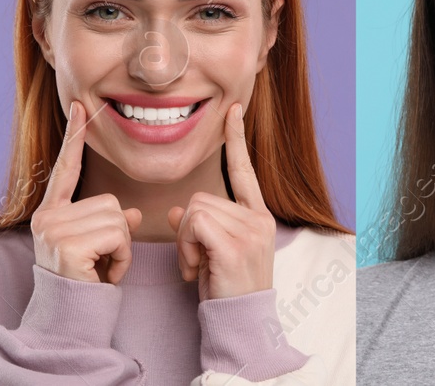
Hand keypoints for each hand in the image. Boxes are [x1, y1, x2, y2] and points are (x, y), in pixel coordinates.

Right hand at [31, 101, 141, 283]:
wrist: (70, 322)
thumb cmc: (85, 286)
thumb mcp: (99, 249)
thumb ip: (110, 225)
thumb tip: (134, 213)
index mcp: (51, 214)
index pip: (66, 169)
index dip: (74, 138)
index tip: (80, 107)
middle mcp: (47, 217)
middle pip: (109, 201)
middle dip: (118, 233)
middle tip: (102, 261)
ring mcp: (54, 230)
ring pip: (118, 217)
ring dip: (122, 247)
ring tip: (104, 269)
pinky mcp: (68, 245)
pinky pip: (118, 236)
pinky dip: (122, 258)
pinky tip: (106, 275)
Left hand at [166, 102, 275, 299]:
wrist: (240, 324)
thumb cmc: (225, 289)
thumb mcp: (210, 252)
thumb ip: (199, 225)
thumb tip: (176, 210)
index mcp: (257, 216)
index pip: (244, 170)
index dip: (237, 139)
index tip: (233, 109)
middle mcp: (259, 219)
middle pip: (201, 196)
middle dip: (187, 229)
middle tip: (197, 261)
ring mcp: (251, 231)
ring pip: (194, 209)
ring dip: (185, 241)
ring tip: (198, 267)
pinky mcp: (236, 244)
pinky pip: (193, 223)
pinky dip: (186, 246)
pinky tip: (196, 270)